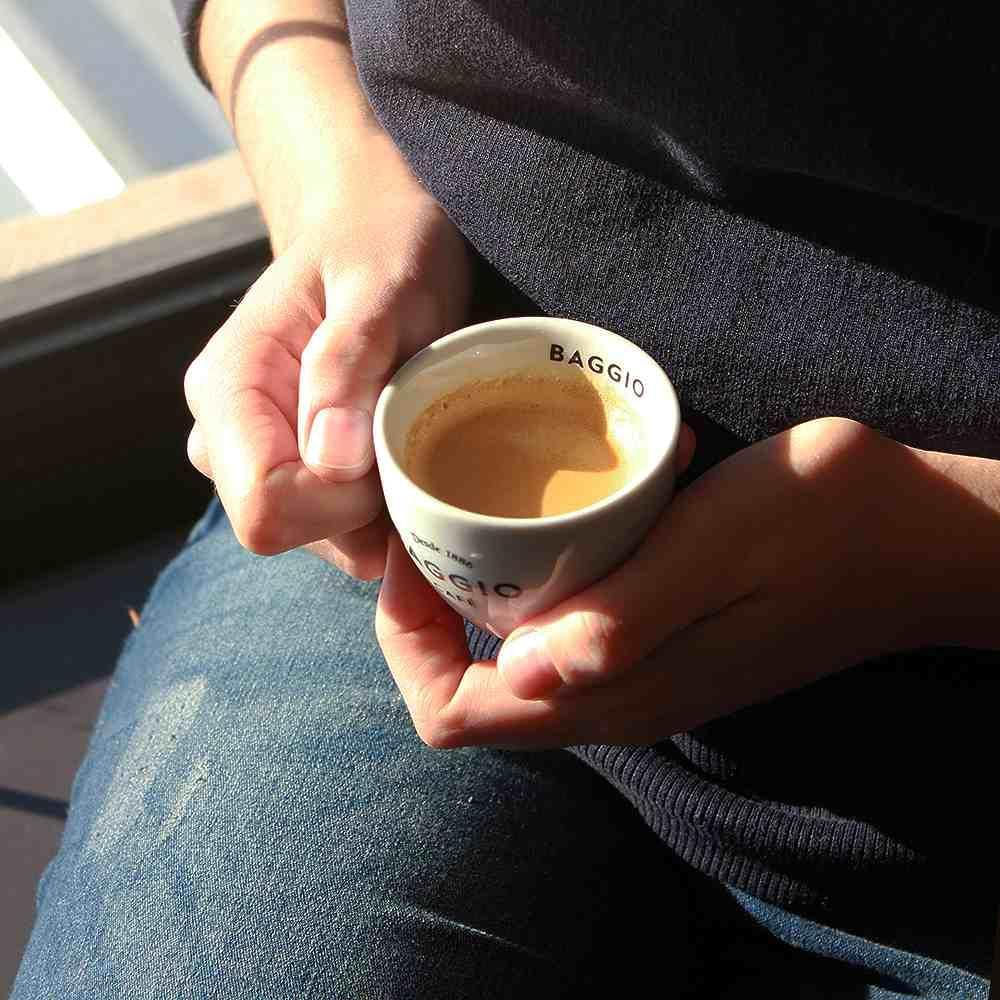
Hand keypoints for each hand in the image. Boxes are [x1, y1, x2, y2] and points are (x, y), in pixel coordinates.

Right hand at [183, 143, 470, 579]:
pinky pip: (332, 532)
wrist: (374, 236)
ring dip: (376, 513)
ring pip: (315, 540)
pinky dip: (377, 516)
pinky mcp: (287, 472)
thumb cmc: (381, 250)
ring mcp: (253, 457)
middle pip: (288, 531)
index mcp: (229, 388)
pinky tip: (402, 463)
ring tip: (408, 439)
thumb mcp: (381, 287)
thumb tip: (329, 458)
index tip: (389, 451)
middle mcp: (225, 434)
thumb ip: (348, 363)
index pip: (265, 506)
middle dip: (363, 511)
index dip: (339, 503)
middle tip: (410, 438)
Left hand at [376, 417, 995, 748]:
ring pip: (508, 659)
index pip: (455, 713)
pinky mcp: (659, 640)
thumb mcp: (719, 550)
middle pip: (470, 690)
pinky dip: (534, 575)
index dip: (409, 642)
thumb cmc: (823, 526)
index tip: (413, 551)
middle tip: (433, 516)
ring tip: (482, 504)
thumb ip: (623, 617)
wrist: (914, 538)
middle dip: (427, 612)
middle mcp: (612, 699)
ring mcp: (637, 674)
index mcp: (611, 690)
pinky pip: (560, 626)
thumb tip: (520, 669)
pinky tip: (564, 509)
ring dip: (476, 590)